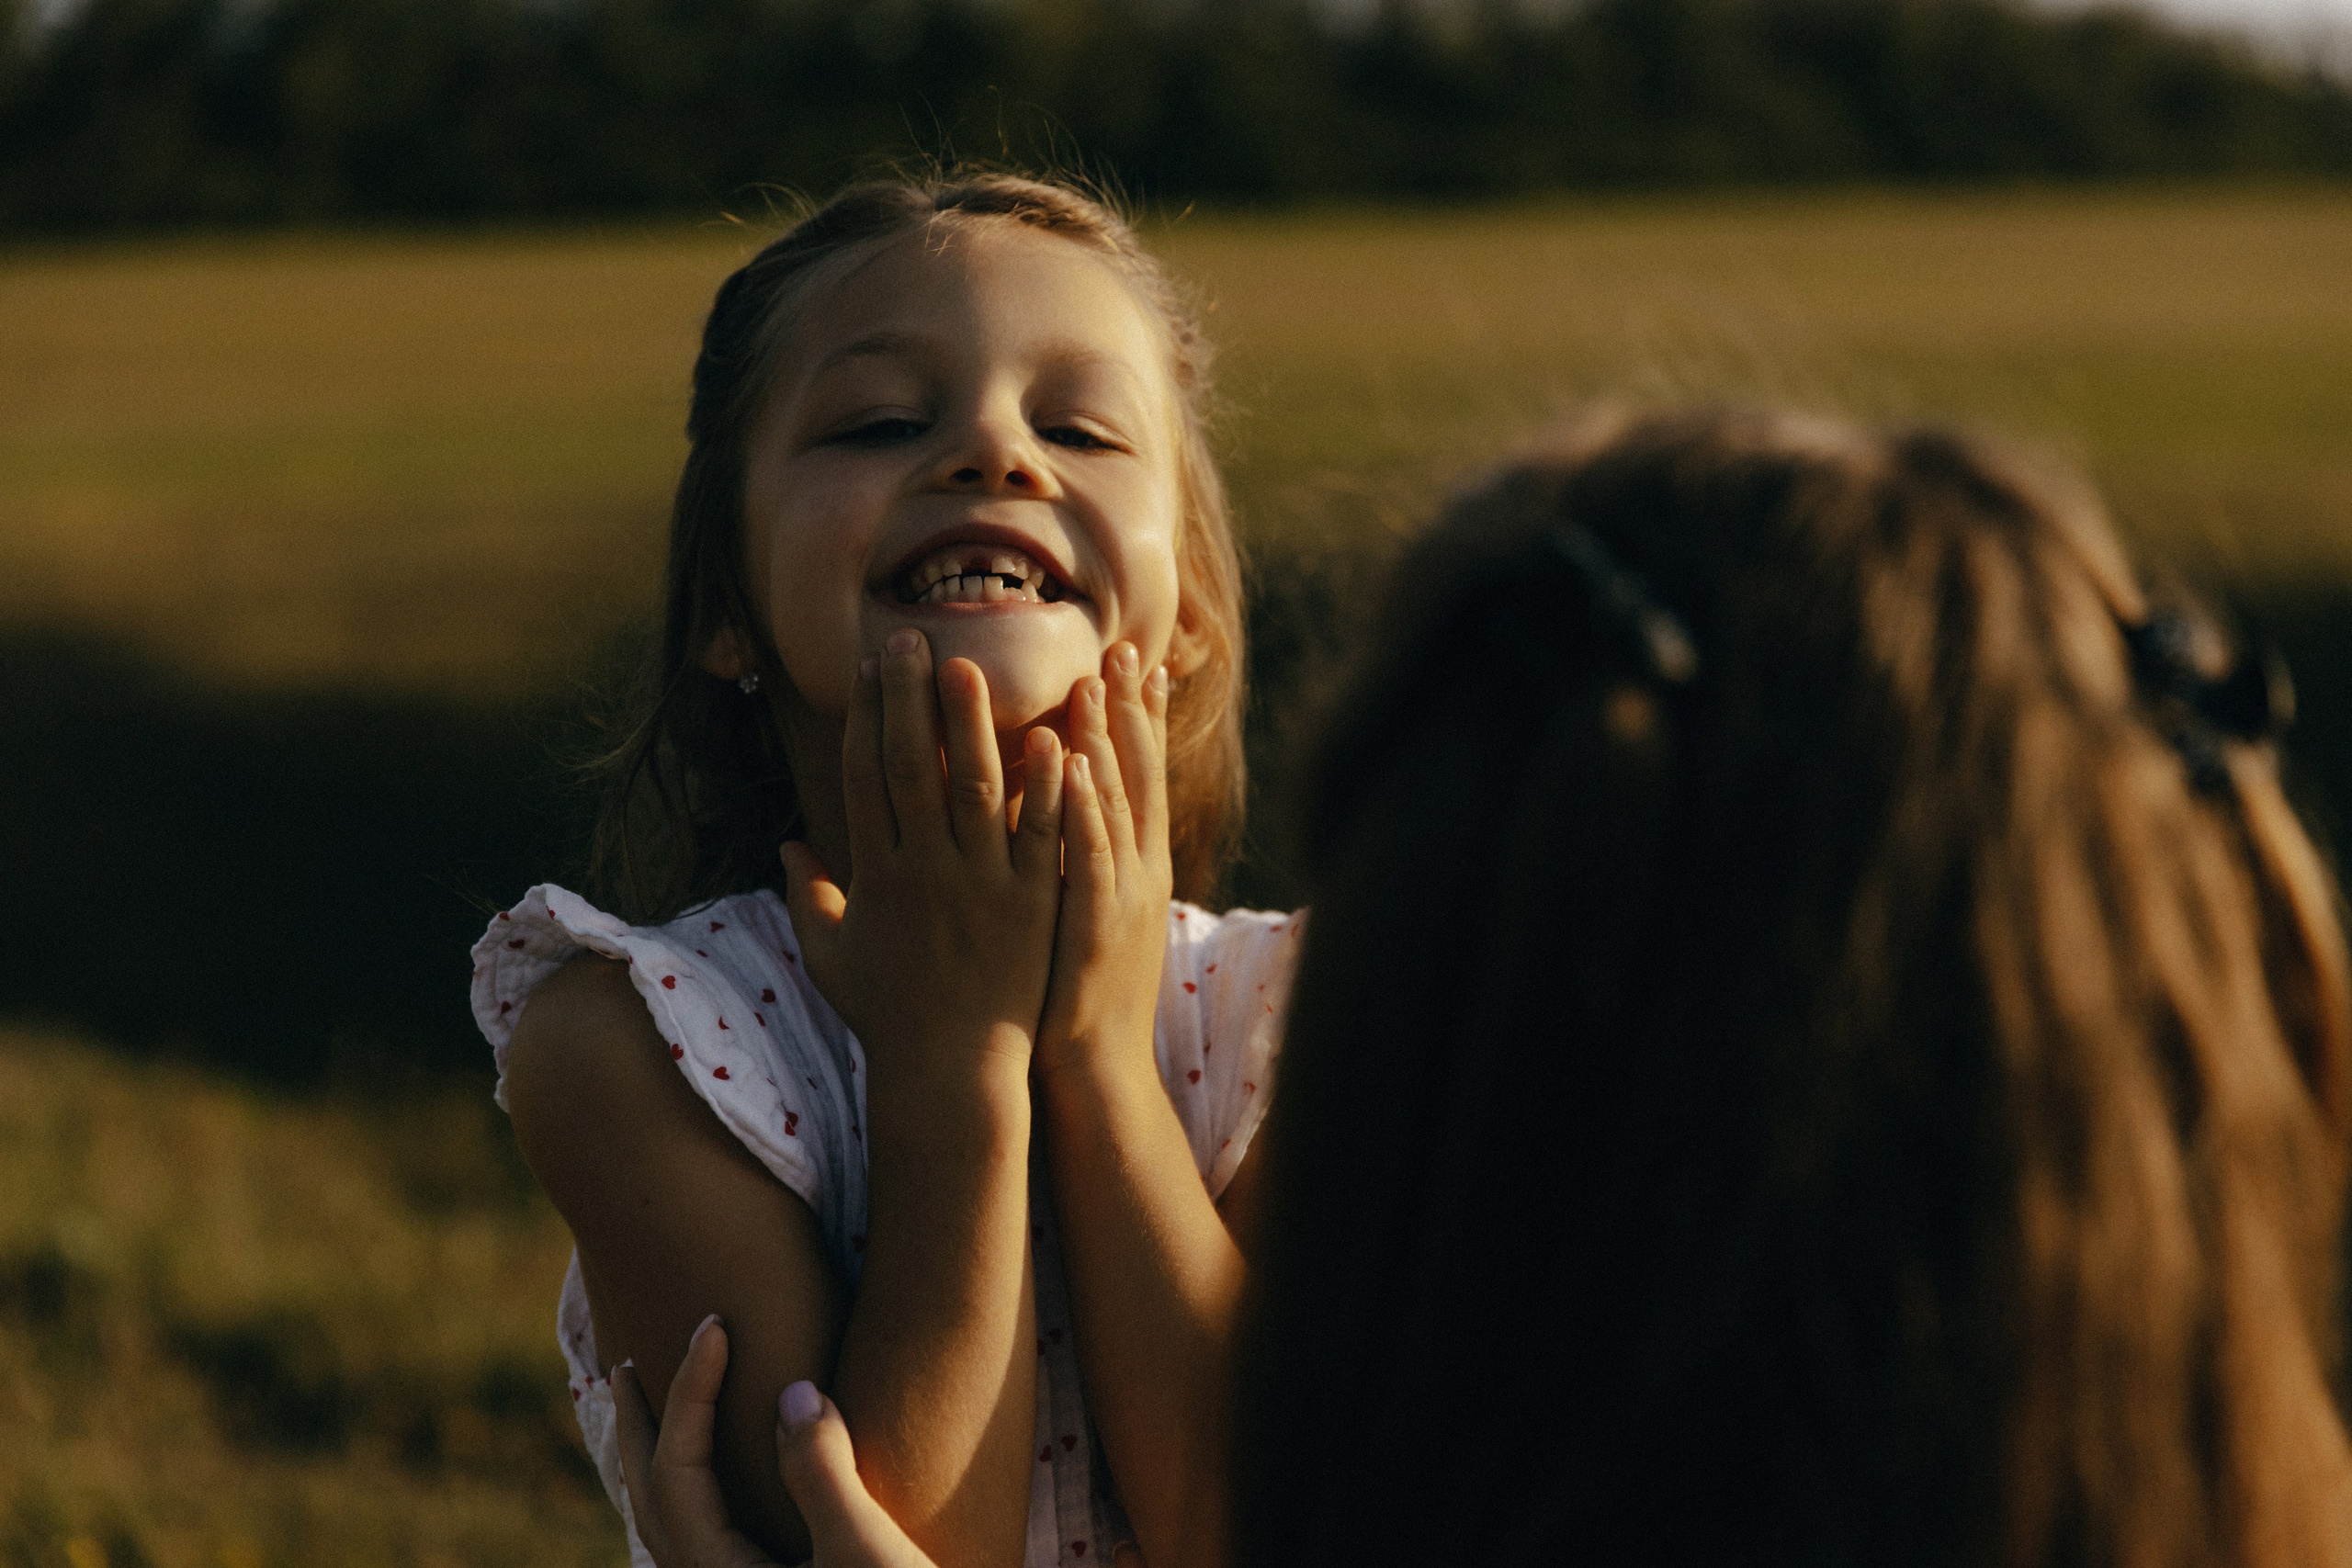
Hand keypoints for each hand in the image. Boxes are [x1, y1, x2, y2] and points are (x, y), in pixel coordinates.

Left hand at [615, 1315, 938, 1567]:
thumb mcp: (866, 1552)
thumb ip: (821, 1472)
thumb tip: (791, 1394)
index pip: (677, 1472)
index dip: (690, 1390)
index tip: (716, 1325)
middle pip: (652, 1503)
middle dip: (642, 1429)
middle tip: (628, 1365)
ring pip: (671, 1528)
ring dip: (659, 1462)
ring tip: (654, 1415)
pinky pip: (703, 1542)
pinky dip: (691, 1499)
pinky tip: (714, 1488)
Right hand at [780, 629, 1066, 1074]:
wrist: (951, 1074)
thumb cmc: (889, 1016)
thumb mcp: (832, 956)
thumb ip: (804, 895)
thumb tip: (783, 843)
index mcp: (875, 874)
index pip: (866, 775)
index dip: (867, 715)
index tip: (871, 664)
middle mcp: (923, 871)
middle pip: (912, 765)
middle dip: (911, 696)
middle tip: (915, 635)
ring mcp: (980, 886)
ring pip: (976, 788)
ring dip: (974, 722)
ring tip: (973, 663)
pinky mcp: (1032, 905)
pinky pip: (1041, 835)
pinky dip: (1048, 787)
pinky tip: (1058, 737)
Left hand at [1035, 643, 1172, 1082]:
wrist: (1095, 1068)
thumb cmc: (1073, 993)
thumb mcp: (1087, 916)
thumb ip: (1076, 860)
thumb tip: (1056, 811)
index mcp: (1132, 864)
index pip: (1138, 774)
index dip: (1138, 716)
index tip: (1133, 658)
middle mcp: (1135, 870)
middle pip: (1136, 774)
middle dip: (1129, 708)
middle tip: (1122, 645)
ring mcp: (1117, 896)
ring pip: (1114, 803)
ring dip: (1105, 739)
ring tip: (1095, 679)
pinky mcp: (1091, 923)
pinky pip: (1088, 854)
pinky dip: (1083, 807)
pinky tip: (1070, 763)